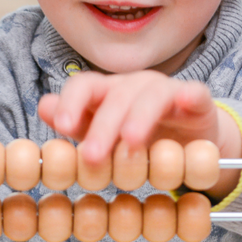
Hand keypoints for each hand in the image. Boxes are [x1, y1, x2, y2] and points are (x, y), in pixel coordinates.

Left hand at [38, 71, 241, 196]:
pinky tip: (184, 102)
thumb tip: (44, 107)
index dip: (72, 102)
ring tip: (131, 143)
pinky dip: (189, 96)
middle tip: (93, 155)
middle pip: (116, 95)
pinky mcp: (197, 100)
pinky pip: (194, 93)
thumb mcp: (105, 136)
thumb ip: (77, 123)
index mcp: (107, 92)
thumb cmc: (140, 140)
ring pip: (151, 95)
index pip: (84, 86)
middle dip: (102, 125)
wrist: (189, 144)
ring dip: (138, 117)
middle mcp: (134, 85)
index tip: (64, 128)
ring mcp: (167, 90)